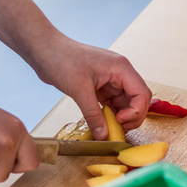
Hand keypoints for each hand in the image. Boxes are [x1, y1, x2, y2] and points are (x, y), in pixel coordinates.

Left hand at [32, 38, 151, 140]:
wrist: (44, 50)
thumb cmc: (61, 59)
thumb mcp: (79, 90)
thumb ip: (93, 115)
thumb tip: (103, 136)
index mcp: (121, 68)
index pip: (142, 94)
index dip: (136, 111)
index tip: (120, 121)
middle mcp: (120, 74)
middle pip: (138, 100)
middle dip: (132, 117)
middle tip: (117, 129)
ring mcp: (111, 80)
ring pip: (126, 104)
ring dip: (121, 117)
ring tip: (108, 128)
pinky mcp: (101, 87)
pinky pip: (113, 104)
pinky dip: (110, 115)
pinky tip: (102, 123)